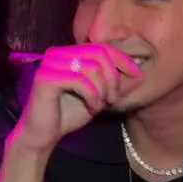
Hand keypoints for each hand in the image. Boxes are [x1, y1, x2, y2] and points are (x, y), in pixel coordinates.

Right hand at [12, 44, 141, 152]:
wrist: (43, 135)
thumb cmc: (69, 114)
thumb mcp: (99, 96)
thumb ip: (115, 83)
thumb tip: (140, 72)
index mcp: (69, 53)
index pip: (102, 46)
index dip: (123, 59)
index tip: (137, 76)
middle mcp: (58, 53)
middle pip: (99, 53)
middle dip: (113, 76)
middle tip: (114, 98)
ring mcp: (50, 64)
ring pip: (91, 66)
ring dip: (103, 88)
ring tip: (102, 104)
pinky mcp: (45, 78)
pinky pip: (79, 80)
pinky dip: (92, 95)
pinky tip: (93, 108)